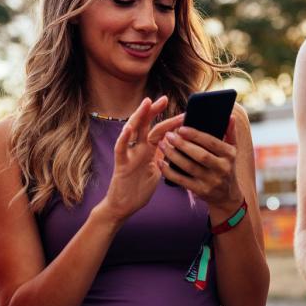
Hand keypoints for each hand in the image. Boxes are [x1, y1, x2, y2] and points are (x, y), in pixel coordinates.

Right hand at [96, 96, 170, 221]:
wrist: (124, 206)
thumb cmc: (139, 189)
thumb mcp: (158, 171)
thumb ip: (166, 158)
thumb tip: (181, 149)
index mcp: (149, 150)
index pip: (160, 131)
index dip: (171, 121)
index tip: (184, 112)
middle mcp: (139, 149)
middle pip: (146, 125)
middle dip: (154, 111)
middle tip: (164, 98)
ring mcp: (129, 155)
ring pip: (133, 131)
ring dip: (139, 116)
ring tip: (146, 103)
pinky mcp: (121, 164)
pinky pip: (121, 149)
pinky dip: (124, 139)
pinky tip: (128, 129)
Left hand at [154, 114, 242, 210]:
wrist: (228, 196)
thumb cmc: (227, 167)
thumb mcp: (232, 151)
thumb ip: (230, 133)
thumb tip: (230, 116)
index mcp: (229, 155)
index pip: (212, 142)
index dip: (196, 135)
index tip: (181, 128)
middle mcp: (222, 169)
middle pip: (200, 155)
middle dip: (182, 145)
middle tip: (168, 135)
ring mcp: (211, 181)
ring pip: (189, 167)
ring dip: (173, 156)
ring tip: (162, 145)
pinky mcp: (201, 191)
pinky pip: (182, 180)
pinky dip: (170, 172)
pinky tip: (161, 163)